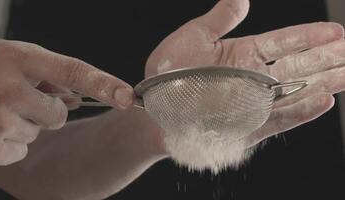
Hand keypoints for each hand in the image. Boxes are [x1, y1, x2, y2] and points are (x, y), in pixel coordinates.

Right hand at [0, 38, 133, 165]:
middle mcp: (8, 88)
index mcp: (21, 59)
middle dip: (45, 110)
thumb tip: (80, 97)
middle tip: (17, 97)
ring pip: (38, 132)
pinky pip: (20, 149)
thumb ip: (51, 75)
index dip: (104, 84)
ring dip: (24, 123)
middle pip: (59, 114)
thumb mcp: (18, 59)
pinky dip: (8, 141)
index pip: (73, 71)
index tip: (128, 96)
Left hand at [146, 0, 344, 169]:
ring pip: (297, 92)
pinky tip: (325, 100)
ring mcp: (253, 103)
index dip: (310, 36)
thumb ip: (221, 19)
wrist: (155, 108)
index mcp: (244, 54)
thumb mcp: (194, 37)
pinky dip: (302, 111)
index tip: (336, 31)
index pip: (284, 42)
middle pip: (299, 66)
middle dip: (327, 58)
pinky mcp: (248, 126)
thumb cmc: (170, 73)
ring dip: (325, 82)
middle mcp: (254, 79)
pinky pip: (279, 119)